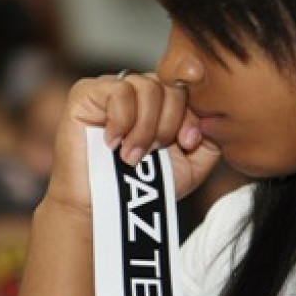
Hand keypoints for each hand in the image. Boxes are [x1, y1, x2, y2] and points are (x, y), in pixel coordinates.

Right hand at [46, 73, 220, 214]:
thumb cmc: (141, 189)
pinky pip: (119, 90)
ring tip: (131, 155)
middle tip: (152, 152)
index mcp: (161, 101)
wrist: (100, 209)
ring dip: (144, 128)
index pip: (188, 89)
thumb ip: (209, 136)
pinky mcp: (85, 93)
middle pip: (170, 85)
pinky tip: (112, 142)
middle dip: (168, 124)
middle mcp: (137, 90)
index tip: (186, 144)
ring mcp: (110, 88)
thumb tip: (209, 111)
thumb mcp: (191, 163)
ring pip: (146, 87)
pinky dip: (122, 120)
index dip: (192, 116)